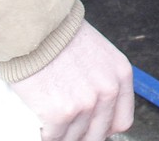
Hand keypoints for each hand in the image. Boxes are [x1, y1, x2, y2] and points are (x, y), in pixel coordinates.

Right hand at [8, 22, 134, 140]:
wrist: (36, 28)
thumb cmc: (59, 36)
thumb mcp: (97, 53)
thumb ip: (102, 80)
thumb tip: (95, 108)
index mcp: (120, 75)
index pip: (122, 121)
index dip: (104, 129)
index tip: (90, 128)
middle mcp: (108, 91)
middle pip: (97, 134)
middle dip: (81, 135)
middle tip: (66, 128)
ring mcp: (85, 103)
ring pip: (73, 138)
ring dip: (61, 134)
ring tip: (50, 121)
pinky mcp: (60, 113)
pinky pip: (53, 138)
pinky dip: (44, 135)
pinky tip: (40, 124)